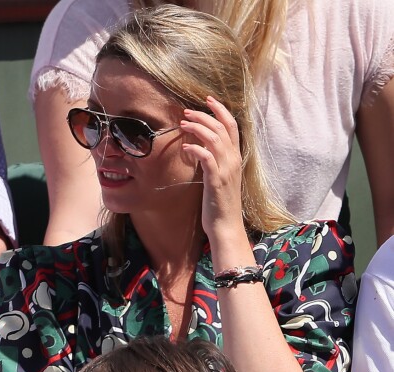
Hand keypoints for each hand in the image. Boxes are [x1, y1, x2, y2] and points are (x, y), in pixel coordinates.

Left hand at [180, 97, 244, 240]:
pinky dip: (196, 148)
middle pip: (223, 127)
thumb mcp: (220, 178)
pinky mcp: (216, 181)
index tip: (207, 100)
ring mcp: (226, 170)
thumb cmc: (221, 204)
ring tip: (182, 123)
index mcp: (235, 158)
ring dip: (197, 127)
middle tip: (186, 111)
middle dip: (204, 115)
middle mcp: (233, 161)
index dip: (220, 110)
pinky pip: (207, 158)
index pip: (232, 126)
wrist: (226, 226)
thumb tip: (202, 148)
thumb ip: (215, 162)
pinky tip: (185, 146)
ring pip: (215, 138)